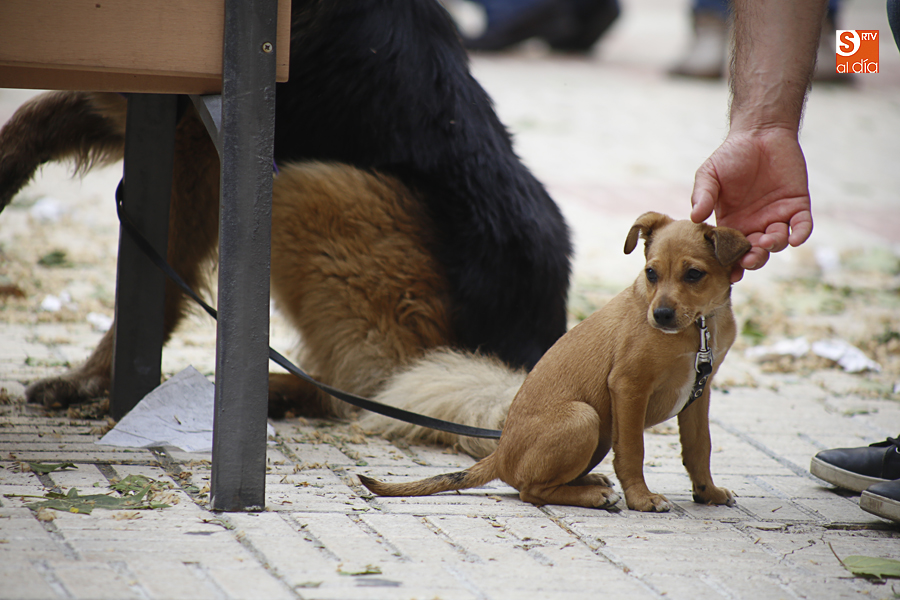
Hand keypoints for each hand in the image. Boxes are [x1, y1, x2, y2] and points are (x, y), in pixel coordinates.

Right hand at [691, 126, 812, 281]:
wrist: (760, 133)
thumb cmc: (730, 155)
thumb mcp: (709, 175)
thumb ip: (702, 195)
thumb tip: (694, 217)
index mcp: (731, 223)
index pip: (730, 250)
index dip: (731, 264)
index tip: (729, 274)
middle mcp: (754, 225)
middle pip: (755, 251)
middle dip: (754, 259)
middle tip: (749, 260)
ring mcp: (776, 216)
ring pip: (778, 241)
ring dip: (773, 245)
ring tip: (767, 240)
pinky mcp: (797, 206)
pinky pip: (801, 225)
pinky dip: (800, 233)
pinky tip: (795, 238)